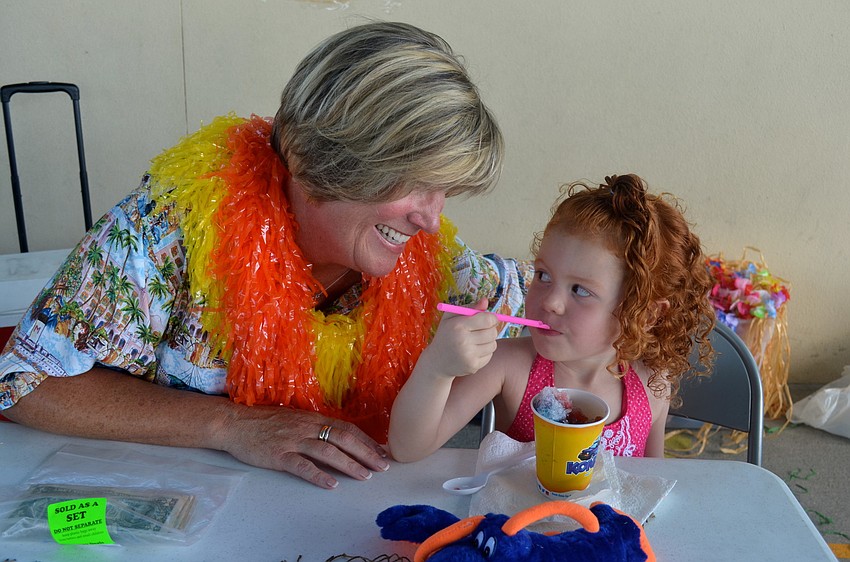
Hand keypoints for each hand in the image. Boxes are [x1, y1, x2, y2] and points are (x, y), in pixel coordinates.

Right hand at [217, 405, 389, 489]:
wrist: (235, 422)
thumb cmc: (265, 421)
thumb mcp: (295, 418)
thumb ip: (315, 426)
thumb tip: (339, 437)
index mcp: (313, 418)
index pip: (347, 428)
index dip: (366, 441)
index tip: (381, 452)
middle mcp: (307, 427)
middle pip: (343, 439)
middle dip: (366, 453)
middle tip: (382, 467)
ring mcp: (293, 440)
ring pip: (327, 451)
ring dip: (349, 464)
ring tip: (364, 476)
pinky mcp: (278, 454)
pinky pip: (302, 466)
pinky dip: (318, 475)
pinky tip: (331, 484)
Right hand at [421, 298, 497, 378]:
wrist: (437, 361)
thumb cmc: (446, 334)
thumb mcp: (451, 317)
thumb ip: (470, 307)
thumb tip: (486, 301)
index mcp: (458, 326)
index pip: (487, 320)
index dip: (492, 318)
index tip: (490, 319)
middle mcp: (463, 341)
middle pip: (492, 332)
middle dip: (491, 329)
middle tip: (484, 329)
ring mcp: (468, 355)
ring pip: (493, 345)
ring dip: (488, 341)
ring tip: (476, 341)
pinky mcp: (473, 366)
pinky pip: (489, 355)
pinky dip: (485, 352)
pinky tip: (474, 351)